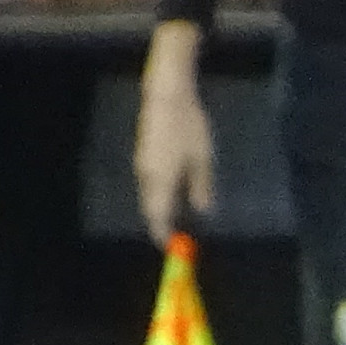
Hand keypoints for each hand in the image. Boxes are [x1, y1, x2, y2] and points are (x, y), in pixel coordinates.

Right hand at [136, 22, 214, 239]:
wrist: (166, 97)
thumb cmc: (189, 129)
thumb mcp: (203, 160)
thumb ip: (201, 187)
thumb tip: (202, 212)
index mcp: (161, 181)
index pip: (158, 216)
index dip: (163, 233)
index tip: (171, 247)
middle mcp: (146, 177)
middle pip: (151, 208)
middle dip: (161, 223)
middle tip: (176, 236)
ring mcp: (142, 165)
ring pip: (150, 196)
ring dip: (161, 209)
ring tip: (177, 218)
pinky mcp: (144, 155)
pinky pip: (150, 183)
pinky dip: (160, 194)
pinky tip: (173, 194)